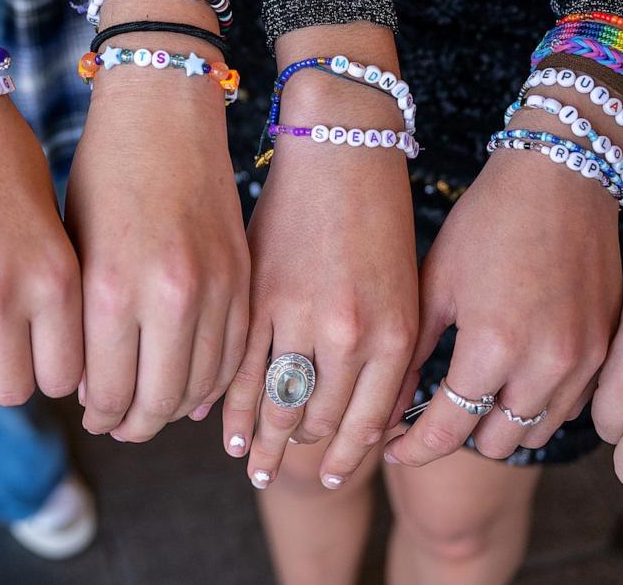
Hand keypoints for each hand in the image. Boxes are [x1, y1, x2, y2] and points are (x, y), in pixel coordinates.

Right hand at [0, 96, 82, 402]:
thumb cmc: (6, 159)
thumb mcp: (55, 224)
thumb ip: (56, 293)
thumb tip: (56, 363)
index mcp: (54, 277)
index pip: (63, 377)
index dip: (55, 370)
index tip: (46, 353)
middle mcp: (0, 294)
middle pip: (12, 390)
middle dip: (12, 372)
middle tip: (6, 345)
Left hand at [66, 65, 249, 440]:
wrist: (165, 108)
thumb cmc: (101, 172)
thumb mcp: (75, 247)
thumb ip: (80, 323)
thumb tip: (87, 391)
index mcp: (112, 291)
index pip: (104, 392)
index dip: (94, 412)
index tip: (85, 414)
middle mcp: (169, 297)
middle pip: (156, 401)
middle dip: (131, 422)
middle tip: (116, 424)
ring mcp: (216, 289)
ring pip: (202, 386)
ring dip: (174, 407)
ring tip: (150, 407)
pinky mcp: (245, 277)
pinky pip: (235, 354)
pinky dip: (214, 378)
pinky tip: (189, 380)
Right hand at [222, 134, 416, 487]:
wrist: (340, 143)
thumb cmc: (377, 214)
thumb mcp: (401, 290)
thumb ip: (385, 354)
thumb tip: (359, 417)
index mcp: (394, 336)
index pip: (366, 424)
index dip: (345, 459)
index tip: (328, 480)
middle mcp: (351, 336)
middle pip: (319, 421)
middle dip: (299, 454)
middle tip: (276, 474)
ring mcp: (301, 317)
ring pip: (277, 402)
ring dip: (262, 439)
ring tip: (250, 462)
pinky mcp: (257, 295)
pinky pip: (240, 367)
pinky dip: (229, 403)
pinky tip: (221, 426)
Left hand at [386, 148, 621, 465]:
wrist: (562, 177)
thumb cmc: (487, 221)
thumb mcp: (435, 281)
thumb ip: (412, 352)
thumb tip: (385, 406)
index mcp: (493, 345)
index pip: (449, 429)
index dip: (415, 447)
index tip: (393, 448)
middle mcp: (545, 362)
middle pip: (496, 441)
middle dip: (459, 435)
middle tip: (432, 414)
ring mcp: (584, 359)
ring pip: (536, 429)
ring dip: (502, 424)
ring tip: (474, 395)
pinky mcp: (608, 349)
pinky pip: (571, 406)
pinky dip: (540, 404)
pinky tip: (515, 376)